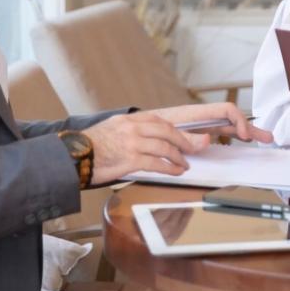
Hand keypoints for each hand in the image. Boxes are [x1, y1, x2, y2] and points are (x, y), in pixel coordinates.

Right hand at [85, 103, 271, 183]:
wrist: (74, 154)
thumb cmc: (99, 145)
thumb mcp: (123, 131)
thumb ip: (147, 133)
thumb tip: (171, 142)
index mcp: (141, 119)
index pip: (177, 119)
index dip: (198, 124)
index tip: (216, 130)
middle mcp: (139, 126)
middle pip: (175, 132)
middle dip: (194, 141)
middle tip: (207, 147)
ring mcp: (135, 141)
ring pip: (168, 148)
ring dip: (180, 158)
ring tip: (185, 165)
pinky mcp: (129, 158)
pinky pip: (157, 163)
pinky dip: (169, 168)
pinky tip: (175, 171)